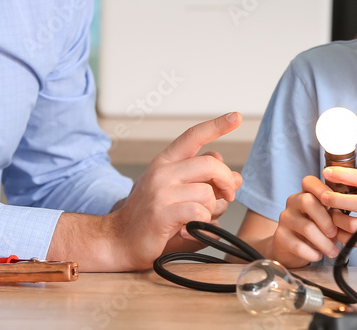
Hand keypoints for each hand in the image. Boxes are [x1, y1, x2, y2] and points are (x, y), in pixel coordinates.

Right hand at [105, 112, 243, 269]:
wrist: (119, 239)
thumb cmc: (149, 216)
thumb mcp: (176, 192)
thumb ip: (206, 182)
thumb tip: (237, 177)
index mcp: (165, 162)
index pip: (193, 136)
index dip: (217, 125)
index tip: (236, 117)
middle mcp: (162, 172)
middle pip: (210, 164)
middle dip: (227, 180)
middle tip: (229, 193)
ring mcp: (160, 192)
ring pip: (208, 193)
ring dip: (212, 209)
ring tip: (199, 217)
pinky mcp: (162, 213)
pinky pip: (200, 212)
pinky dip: (204, 223)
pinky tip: (192, 228)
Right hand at [270, 175, 339, 268]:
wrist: (291, 248)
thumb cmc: (315, 230)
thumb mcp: (326, 218)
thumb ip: (335, 214)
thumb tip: (350, 220)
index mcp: (305, 193)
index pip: (309, 181)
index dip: (322, 189)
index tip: (335, 203)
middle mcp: (293, 202)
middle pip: (307, 201)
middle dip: (326, 220)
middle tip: (335, 234)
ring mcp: (285, 218)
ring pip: (306, 227)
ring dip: (324, 243)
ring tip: (333, 252)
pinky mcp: (280, 236)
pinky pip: (298, 245)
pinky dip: (312, 253)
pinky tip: (318, 255)